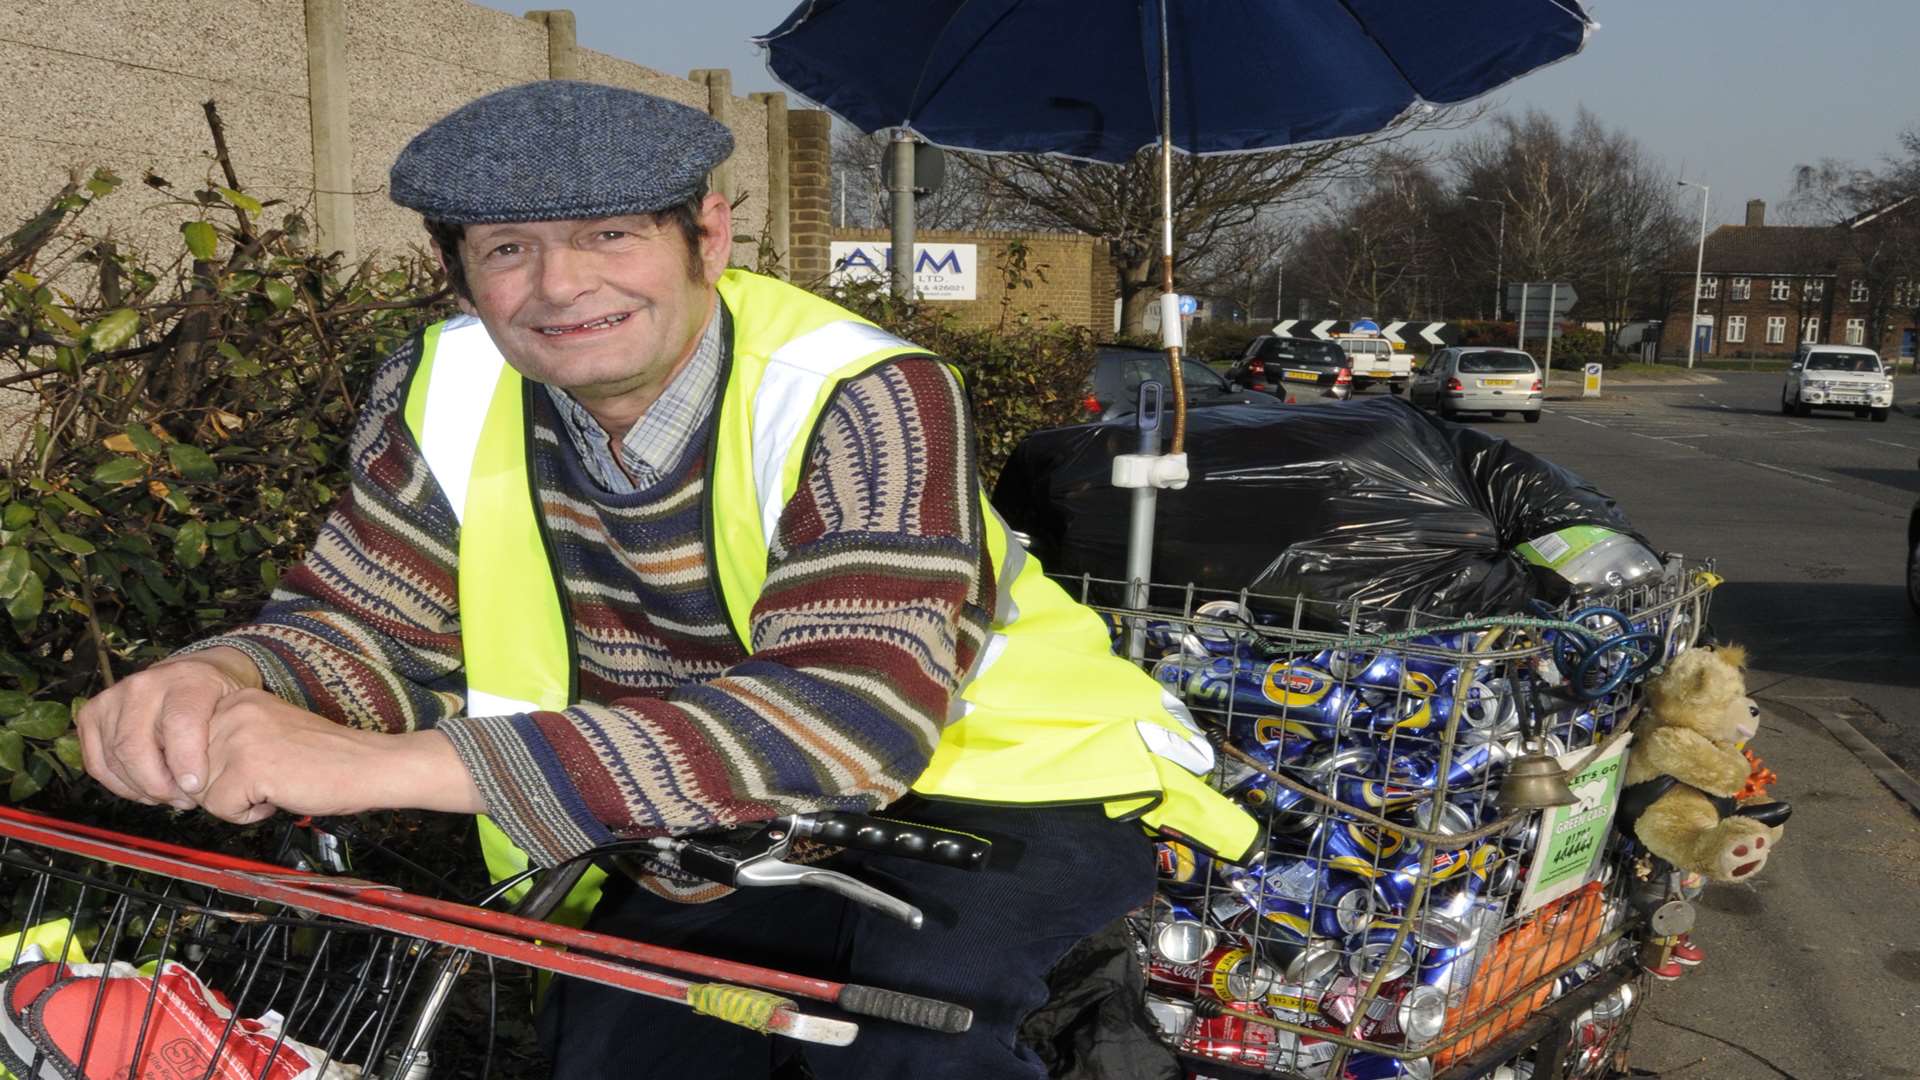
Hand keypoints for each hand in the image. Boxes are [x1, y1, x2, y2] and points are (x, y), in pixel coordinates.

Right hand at [76, 649, 258, 808]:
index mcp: (184, 680)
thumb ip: (224, 738)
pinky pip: (97, 764)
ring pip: (116, 760)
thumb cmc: (216, 698)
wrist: (191, 674)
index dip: (186, 762)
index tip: (196, 788)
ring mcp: (111, 699)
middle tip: (184, 800)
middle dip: (159, 785)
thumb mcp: (234, 708)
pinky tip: (145, 790)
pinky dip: (120, 786)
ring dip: (142, 789)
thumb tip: (204, 784)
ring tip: (170, 796)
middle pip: (136, 748)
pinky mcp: (90, 715)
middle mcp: (142, 686)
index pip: (180, 724)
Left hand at [196, 690, 482, 823]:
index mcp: (236, 699)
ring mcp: (240, 736)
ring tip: (272, 787)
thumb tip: (180, 779)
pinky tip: (277, 798)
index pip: (185, 745)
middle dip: (219, 788)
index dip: (207, 771)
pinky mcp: (250, 765)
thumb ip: (224, 742)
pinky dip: (247, 815)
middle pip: (189, 770)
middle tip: (262, 782)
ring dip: (233, 802)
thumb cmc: (324, 759)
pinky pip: (220, 808)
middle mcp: (232, 710)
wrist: (370, 765)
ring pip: (200, 792)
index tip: (242, 774)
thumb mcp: (264, 734)